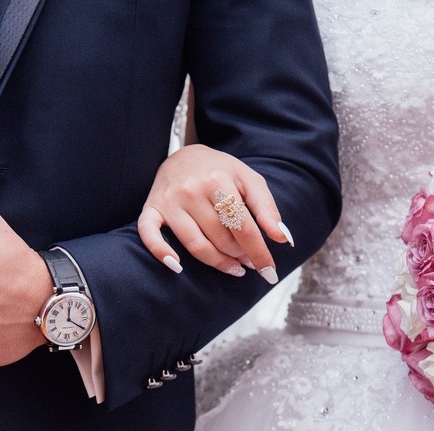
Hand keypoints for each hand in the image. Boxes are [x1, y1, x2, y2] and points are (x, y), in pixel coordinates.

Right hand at [138, 144, 292, 283]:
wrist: (183, 155)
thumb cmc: (220, 172)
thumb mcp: (249, 180)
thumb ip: (267, 208)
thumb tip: (283, 239)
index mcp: (218, 180)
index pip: (243, 226)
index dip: (259, 252)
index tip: (269, 272)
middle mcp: (191, 190)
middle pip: (221, 239)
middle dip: (240, 256)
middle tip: (249, 261)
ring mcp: (169, 201)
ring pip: (196, 245)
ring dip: (218, 262)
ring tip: (233, 267)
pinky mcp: (151, 208)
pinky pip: (149, 235)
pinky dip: (161, 252)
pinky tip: (177, 268)